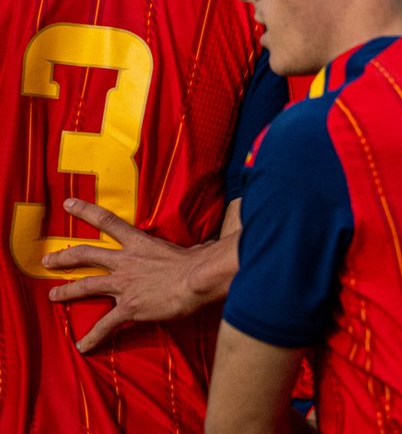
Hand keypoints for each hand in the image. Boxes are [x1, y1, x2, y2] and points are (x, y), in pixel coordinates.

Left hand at [42, 198, 207, 351]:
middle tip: (47, 260)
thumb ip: (192, 250)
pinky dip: (92, 337)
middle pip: (86, 254)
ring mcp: (124, 285)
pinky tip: (82, 347)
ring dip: (67, 291)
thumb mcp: (193, 249)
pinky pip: (105, 325)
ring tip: (53, 296)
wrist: (198, 279)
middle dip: (64, 257)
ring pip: (87, 286)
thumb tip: (206, 250)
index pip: (108, 221)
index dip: (86, 211)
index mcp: (140, 243)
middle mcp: (126, 262)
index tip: (68, 203)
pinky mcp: (129, 307)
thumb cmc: (200, 262)